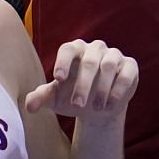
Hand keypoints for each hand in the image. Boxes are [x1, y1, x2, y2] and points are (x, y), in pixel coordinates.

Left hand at [23, 39, 138, 122]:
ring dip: (101, 88)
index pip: (68, 49)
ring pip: (109, 65)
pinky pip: (126, 73)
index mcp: (74, 50)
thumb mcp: (56, 99)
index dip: (63, 61)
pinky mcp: (130, 66)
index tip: (58, 79)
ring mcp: (114, 55)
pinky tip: (110, 104)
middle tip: (78, 105)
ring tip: (95, 108)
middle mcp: (95, 49)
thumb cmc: (72, 97)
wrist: (97, 109)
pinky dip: (118, 89)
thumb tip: (29, 106)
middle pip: (89, 61)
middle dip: (83, 84)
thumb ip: (42, 98)